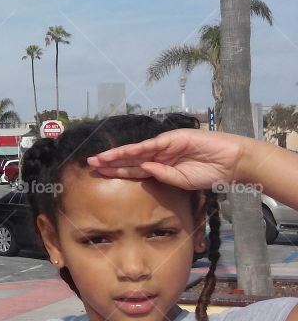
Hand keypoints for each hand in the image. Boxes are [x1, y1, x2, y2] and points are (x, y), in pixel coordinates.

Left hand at [87, 128, 246, 191]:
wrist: (231, 163)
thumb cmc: (209, 173)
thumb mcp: (182, 182)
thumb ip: (163, 177)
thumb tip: (145, 171)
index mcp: (161, 166)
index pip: (134, 169)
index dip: (116, 170)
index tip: (99, 174)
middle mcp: (160, 154)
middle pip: (130, 159)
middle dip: (110, 162)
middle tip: (90, 164)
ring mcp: (166, 145)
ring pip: (137, 150)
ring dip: (118, 155)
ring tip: (100, 159)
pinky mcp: (174, 139)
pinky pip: (153, 146)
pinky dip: (140, 150)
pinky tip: (125, 154)